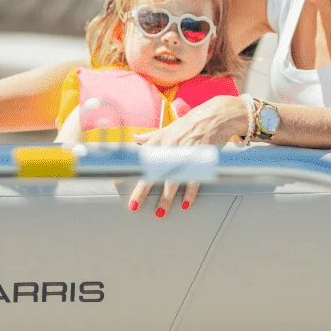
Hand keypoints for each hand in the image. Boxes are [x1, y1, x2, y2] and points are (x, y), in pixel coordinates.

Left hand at [128, 95, 251, 217]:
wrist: (214, 117)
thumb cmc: (188, 124)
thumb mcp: (167, 129)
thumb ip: (150, 137)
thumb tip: (135, 138)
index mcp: (159, 141)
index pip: (139, 159)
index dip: (128, 171)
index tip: (117, 183)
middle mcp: (169, 149)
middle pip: (153, 174)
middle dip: (142, 191)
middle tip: (134, 206)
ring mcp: (185, 155)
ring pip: (172, 181)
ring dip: (165, 199)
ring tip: (160, 213)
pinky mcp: (200, 160)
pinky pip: (193, 180)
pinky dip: (189, 193)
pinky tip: (185, 204)